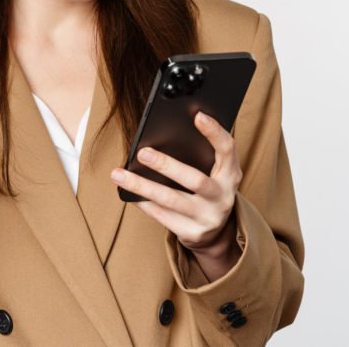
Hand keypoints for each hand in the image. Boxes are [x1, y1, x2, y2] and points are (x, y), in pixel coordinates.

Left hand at [110, 111, 241, 257]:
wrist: (215, 234)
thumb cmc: (207, 191)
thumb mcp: (213, 173)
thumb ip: (199, 156)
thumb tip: (161, 136)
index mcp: (230, 175)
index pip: (227, 150)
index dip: (215, 132)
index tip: (198, 115)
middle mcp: (222, 197)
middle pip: (194, 179)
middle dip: (166, 165)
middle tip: (142, 152)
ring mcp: (208, 217)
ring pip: (171, 200)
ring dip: (142, 186)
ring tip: (118, 174)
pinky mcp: (191, 232)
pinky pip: (161, 215)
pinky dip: (142, 201)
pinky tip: (127, 191)